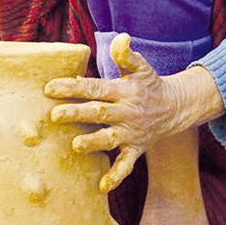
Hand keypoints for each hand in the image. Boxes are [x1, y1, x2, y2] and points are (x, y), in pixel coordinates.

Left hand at [44, 33, 224, 191]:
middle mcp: (127, 113)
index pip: (95, 88)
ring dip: (93, 143)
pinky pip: (126, 165)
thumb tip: (121, 38)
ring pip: (110, 139)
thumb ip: (127, 55)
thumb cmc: (149, 85)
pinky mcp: (136, 149)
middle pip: (99, 113)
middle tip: (54, 116)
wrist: (176, 108)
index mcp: (124, 91)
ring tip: (75, 145)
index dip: (72, 87)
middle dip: (77, 114)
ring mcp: (132, 133)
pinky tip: (102, 186)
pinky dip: (116, 176)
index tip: (49, 88)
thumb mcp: (142, 67)